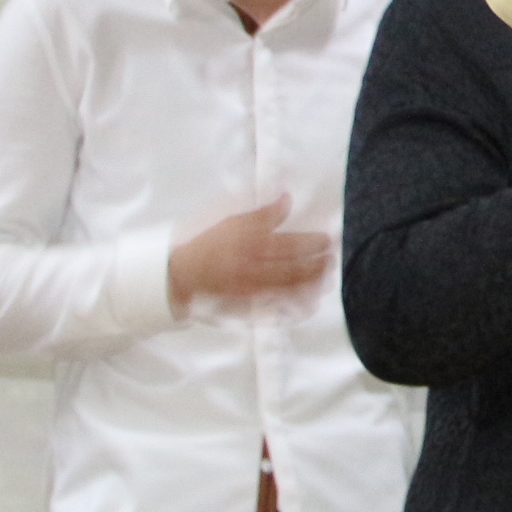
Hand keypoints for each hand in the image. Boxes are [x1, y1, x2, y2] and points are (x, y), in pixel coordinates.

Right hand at [169, 194, 332, 313]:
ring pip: (289, 294)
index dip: (312, 243)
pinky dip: (296, 310)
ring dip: (312, 288)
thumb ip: (262, 213)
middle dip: (317, 267)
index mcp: (249, 246)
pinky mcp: (247, 310)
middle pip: (293, 271)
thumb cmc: (208, 245)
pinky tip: (311, 305)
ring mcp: (251, 294)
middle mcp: (253, 271)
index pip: (289, 245)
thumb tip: (287, 198)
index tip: (328, 240)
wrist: (180, 277)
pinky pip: (277, 313)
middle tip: (331, 261)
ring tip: (327, 281)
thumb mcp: (232, 222)